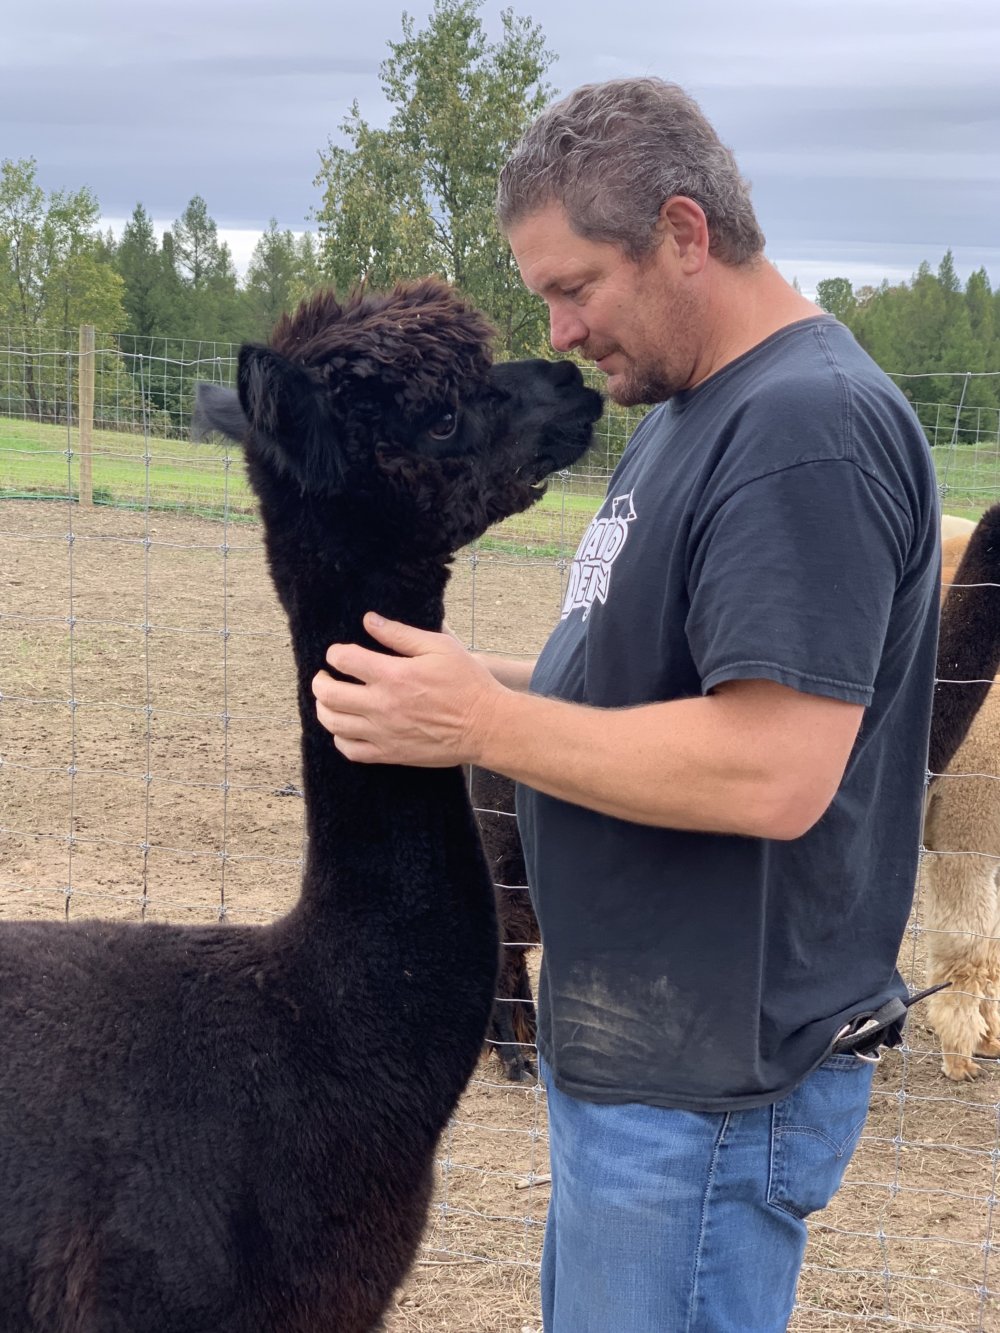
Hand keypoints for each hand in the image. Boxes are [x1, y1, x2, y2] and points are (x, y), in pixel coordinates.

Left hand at [312, 612, 501, 765]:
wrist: (485, 726)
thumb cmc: (466, 683)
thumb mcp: (439, 647)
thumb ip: (400, 633)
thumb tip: (369, 620)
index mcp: (393, 674)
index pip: (344, 659)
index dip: (335, 653)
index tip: (339, 653)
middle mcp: (382, 705)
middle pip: (329, 694)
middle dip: (320, 681)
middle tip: (325, 676)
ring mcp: (383, 732)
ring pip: (333, 724)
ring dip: (324, 709)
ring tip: (330, 700)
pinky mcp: (390, 754)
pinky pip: (350, 750)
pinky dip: (340, 739)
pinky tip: (346, 728)